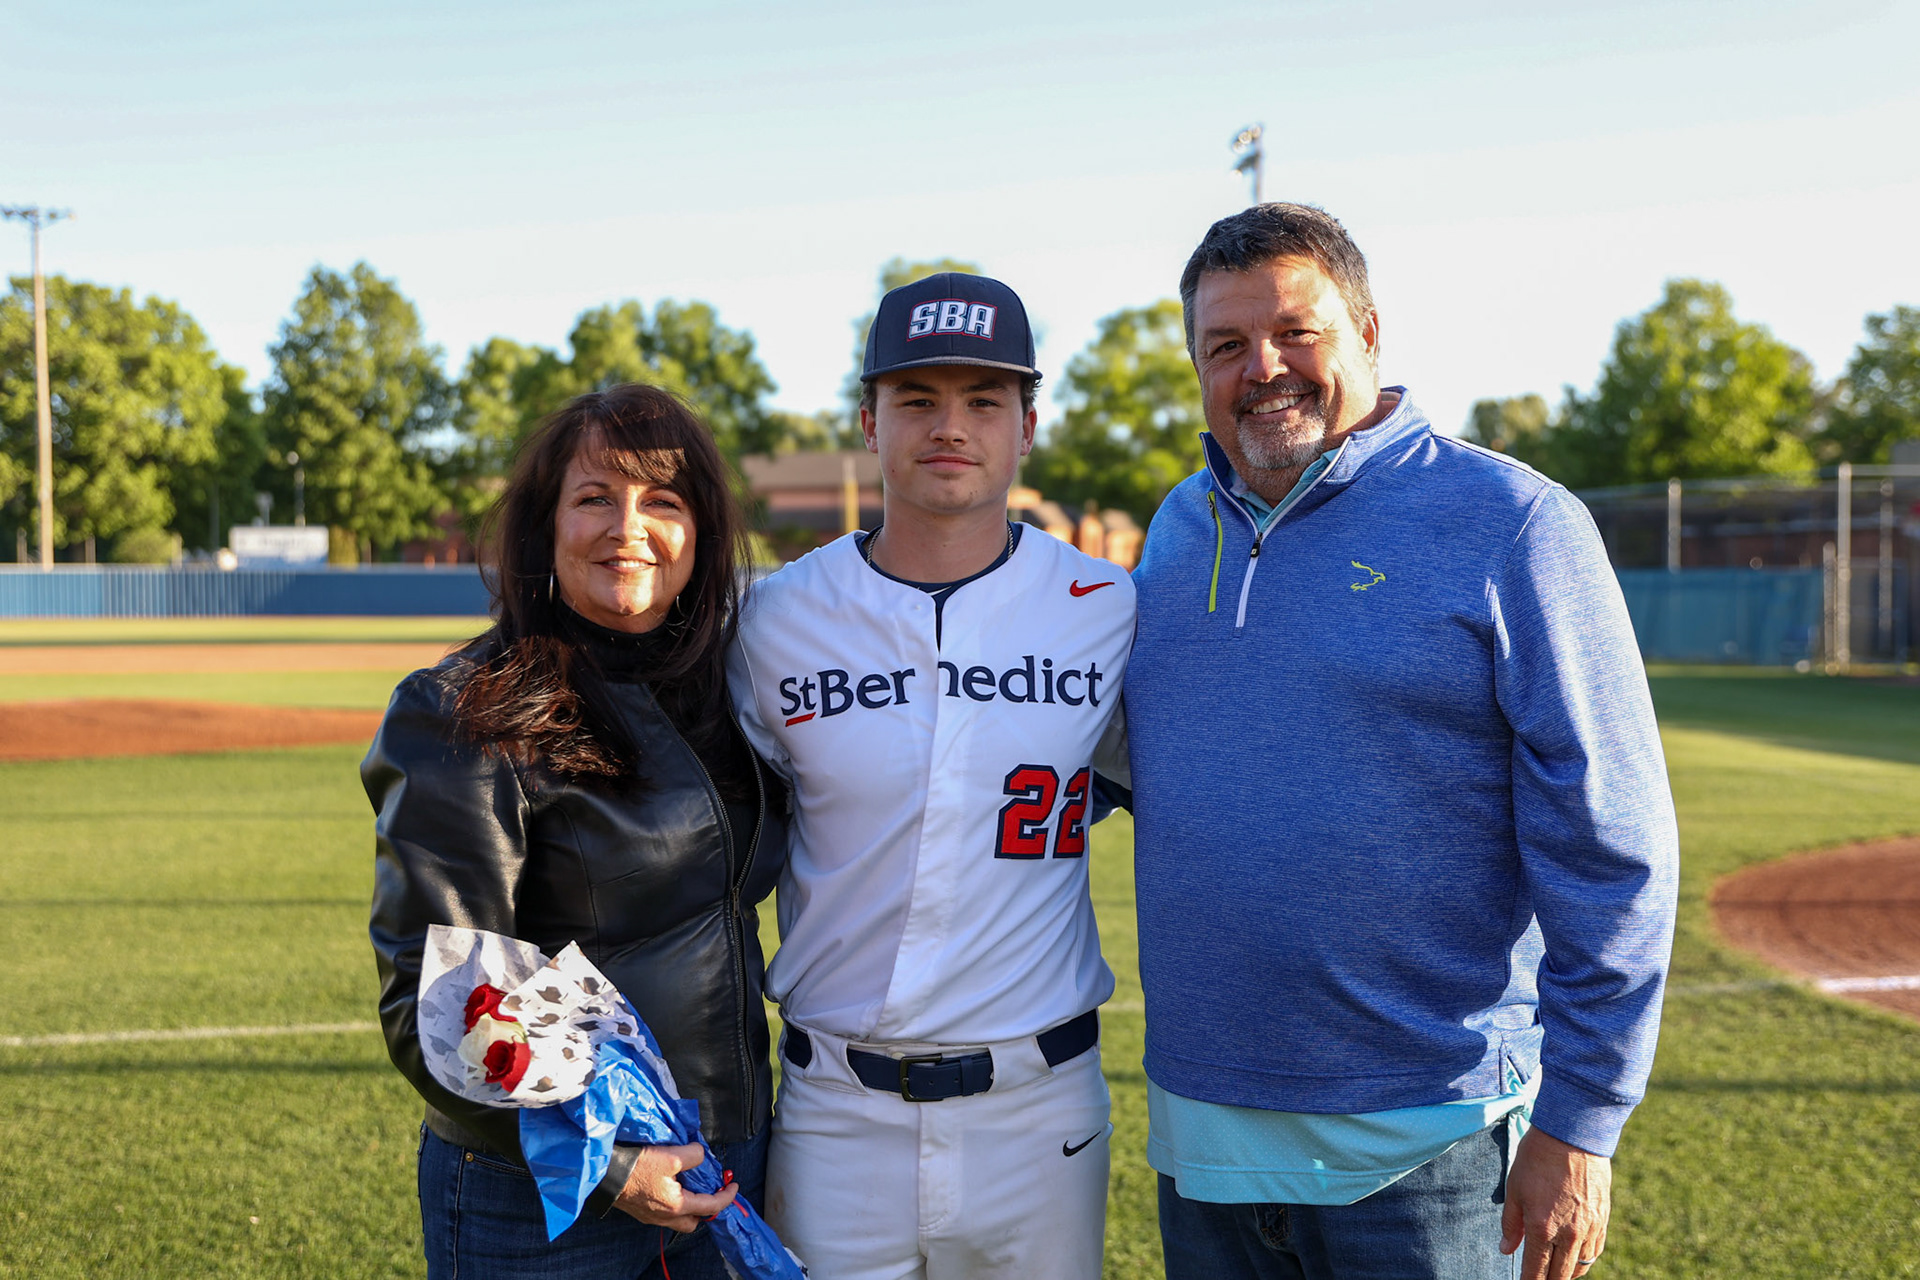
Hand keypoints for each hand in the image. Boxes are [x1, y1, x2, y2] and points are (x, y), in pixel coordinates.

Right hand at [612, 1143, 737, 1231]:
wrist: (607, 1174)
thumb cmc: (638, 1167)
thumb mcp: (671, 1156)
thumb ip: (693, 1155)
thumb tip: (700, 1155)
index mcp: (677, 1206)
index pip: (711, 1206)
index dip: (727, 1196)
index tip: (734, 1185)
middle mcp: (665, 1217)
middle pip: (694, 1222)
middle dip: (705, 1209)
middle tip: (710, 1191)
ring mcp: (652, 1217)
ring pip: (678, 1219)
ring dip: (689, 1206)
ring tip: (691, 1186)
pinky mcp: (641, 1212)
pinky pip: (664, 1213)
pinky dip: (674, 1203)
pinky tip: (671, 1186)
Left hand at [1501, 1126, 1610, 1279]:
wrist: (1572, 1136)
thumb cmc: (1537, 1159)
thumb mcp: (1515, 1189)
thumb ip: (1510, 1224)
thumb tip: (1506, 1250)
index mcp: (1541, 1227)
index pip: (1535, 1270)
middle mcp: (1568, 1234)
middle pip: (1559, 1275)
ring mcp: (1589, 1228)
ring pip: (1579, 1267)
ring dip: (1566, 1274)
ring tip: (1554, 1274)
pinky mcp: (1603, 1220)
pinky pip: (1594, 1251)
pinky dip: (1584, 1260)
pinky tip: (1574, 1259)